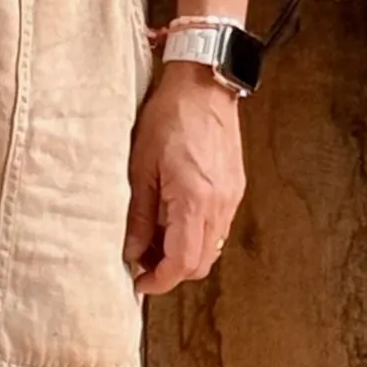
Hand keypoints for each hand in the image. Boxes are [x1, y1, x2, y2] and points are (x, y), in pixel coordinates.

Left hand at [123, 62, 244, 294]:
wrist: (204, 84)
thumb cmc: (169, 116)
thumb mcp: (141, 165)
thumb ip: (138, 214)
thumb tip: (131, 251)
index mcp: (194, 200)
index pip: (182, 263)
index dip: (159, 280)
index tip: (139, 282)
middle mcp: (219, 205)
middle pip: (200, 263)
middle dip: (170, 270)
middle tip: (141, 260)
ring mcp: (231, 197)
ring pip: (211, 247)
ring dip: (184, 253)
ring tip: (154, 237)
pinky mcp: (235, 188)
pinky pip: (218, 226)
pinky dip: (197, 233)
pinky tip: (175, 217)